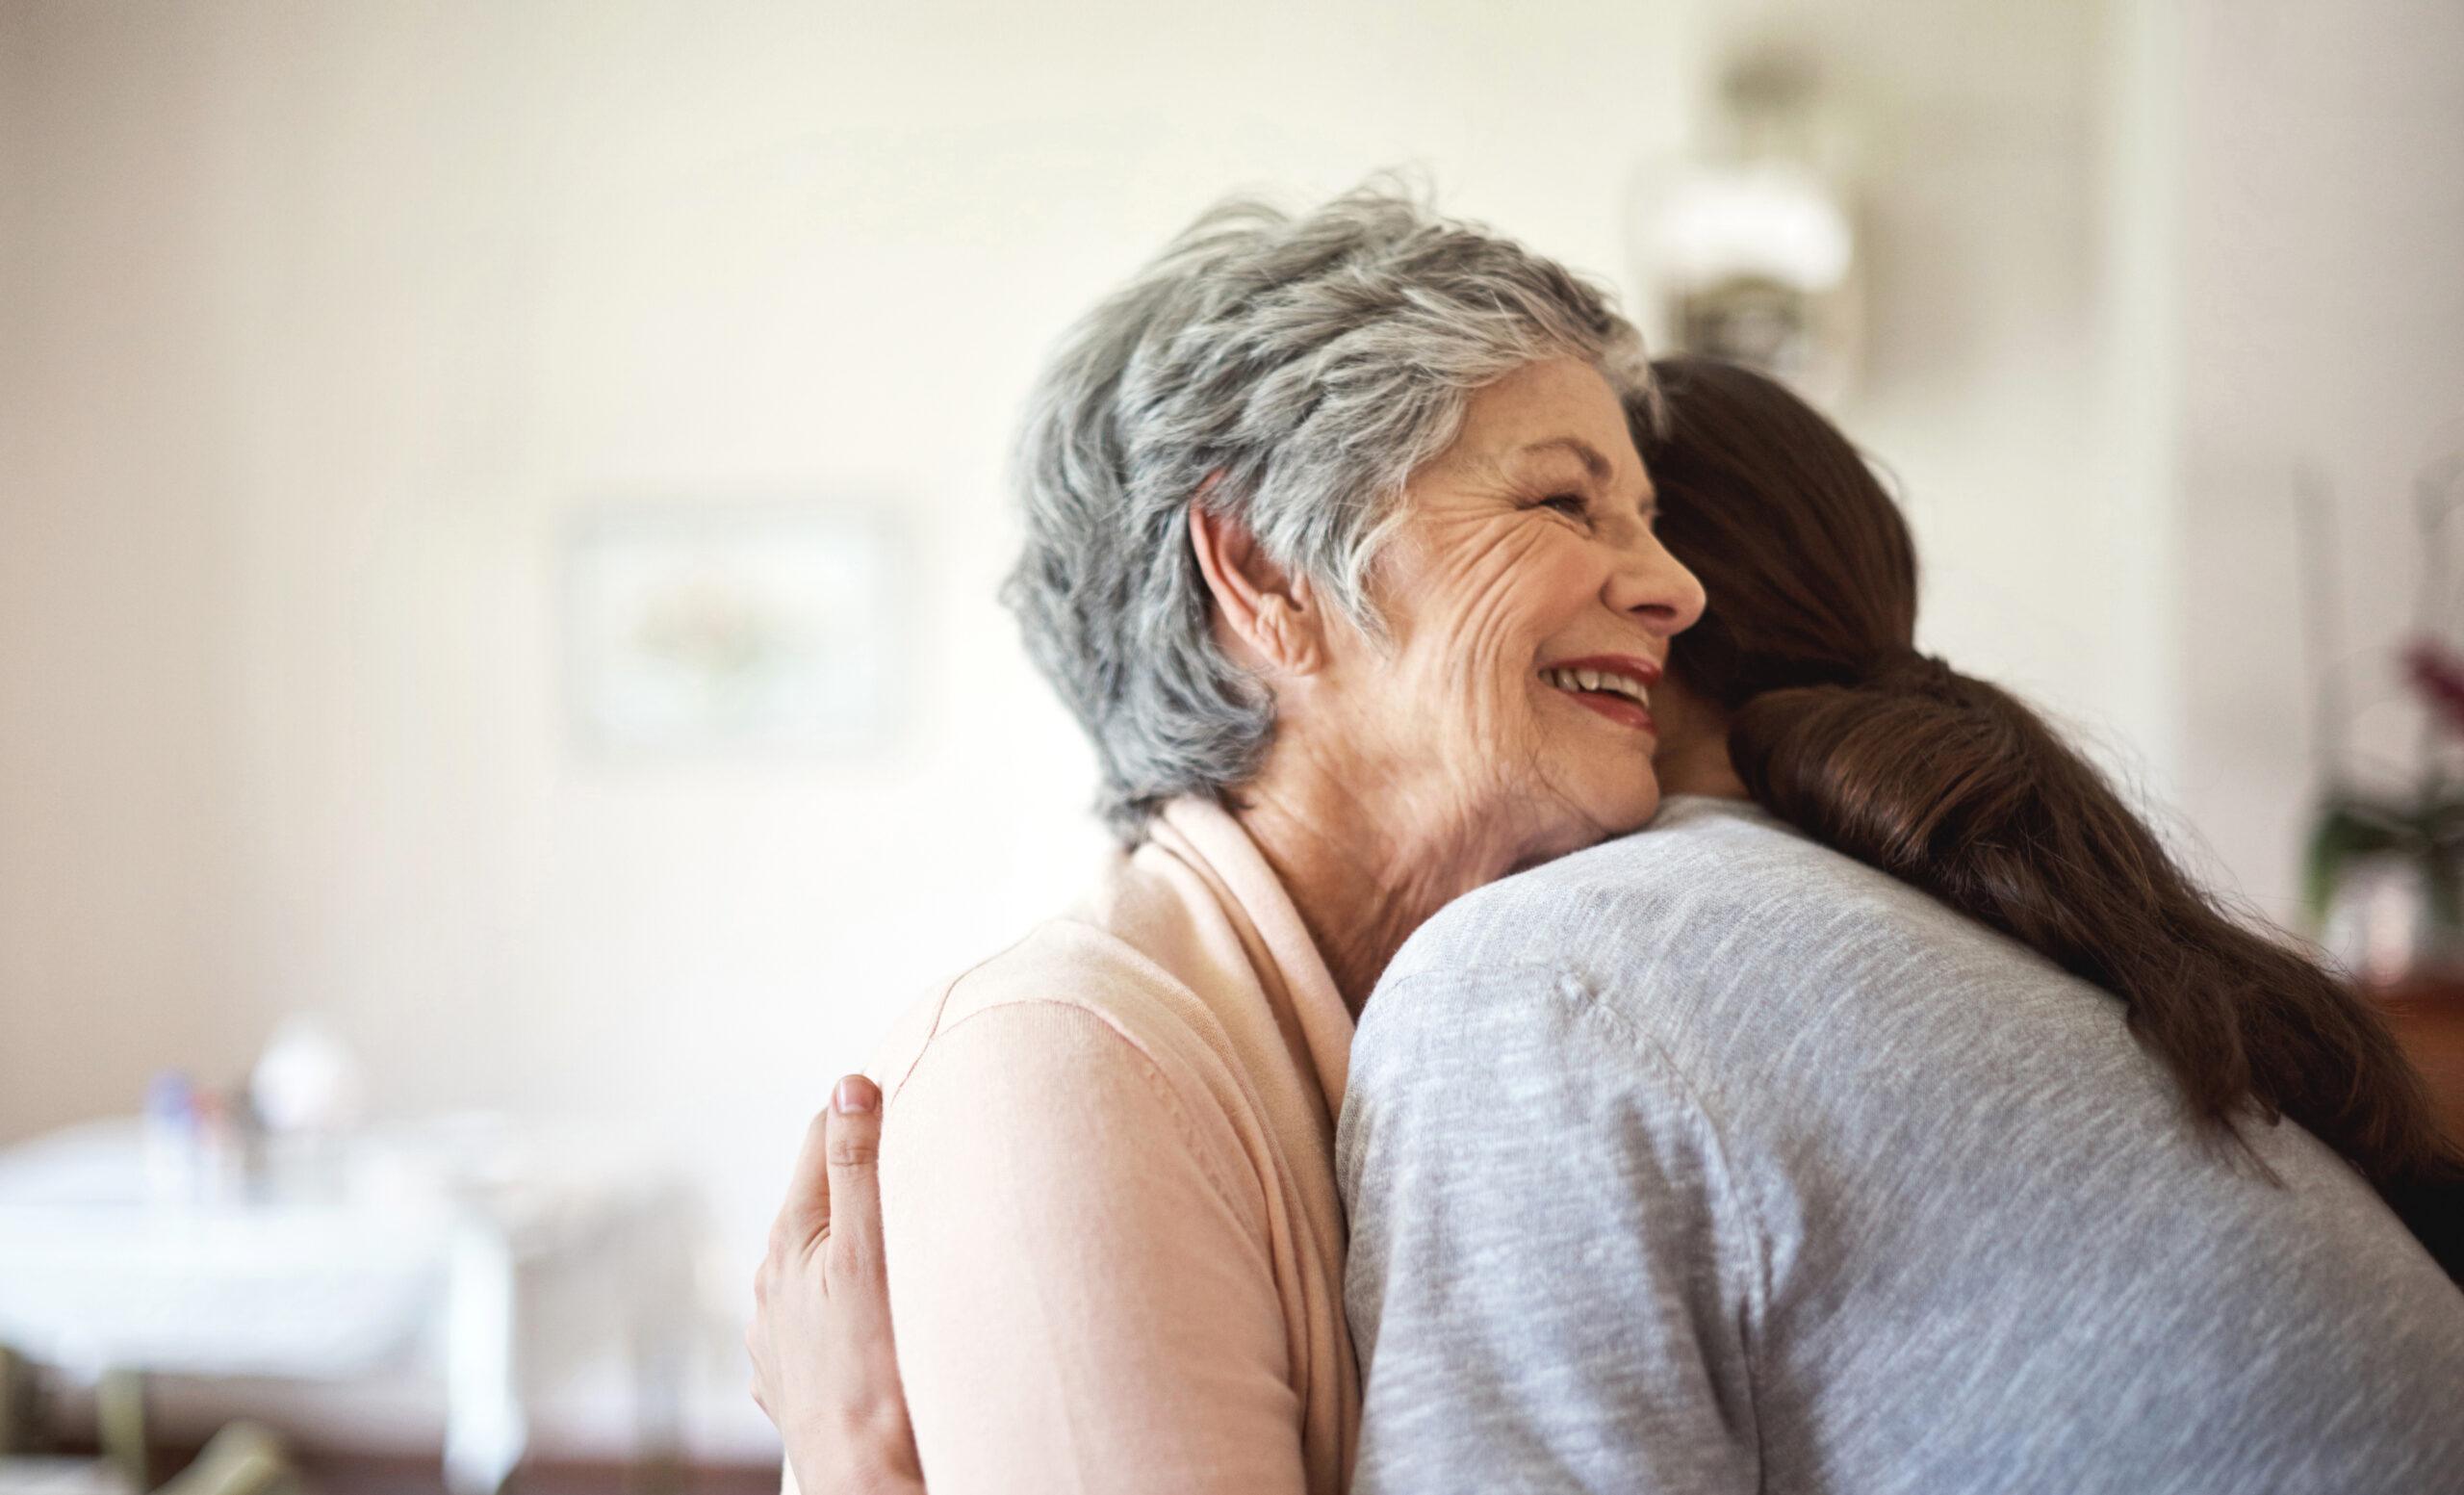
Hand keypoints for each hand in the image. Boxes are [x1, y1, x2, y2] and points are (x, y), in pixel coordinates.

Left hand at [749, 1075, 925, 1494]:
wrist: (868, 1482)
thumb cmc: (877, 1376)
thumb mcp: (872, 1256)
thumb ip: (859, 1168)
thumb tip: (849, 1084)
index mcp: (790, 1238)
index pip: (822, 1134)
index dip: (867, 1114)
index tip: (912, 1110)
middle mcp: (771, 1282)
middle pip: (821, 1199)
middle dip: (865, 1183)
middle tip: (921, 1182)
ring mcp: (777, 1334)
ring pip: (820, 1262)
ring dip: (854, 1250)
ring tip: (904, 1259)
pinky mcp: (792, 1378)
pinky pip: (820, 1319)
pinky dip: (846, 1307)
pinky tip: (877, 1325)